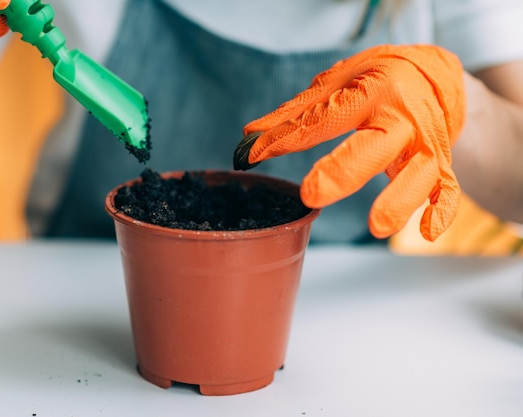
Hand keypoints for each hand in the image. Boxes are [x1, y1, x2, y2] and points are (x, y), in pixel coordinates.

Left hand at [239, 45, 465, 240]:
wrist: (437, 74)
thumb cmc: (379, 76)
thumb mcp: (337, 80)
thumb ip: (296, 112)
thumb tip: (250, 134)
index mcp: (372, 91)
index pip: (322, 120)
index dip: (285, 139)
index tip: (252, 155)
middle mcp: (402, 117)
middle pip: (373, 147)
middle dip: (343, 172)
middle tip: (311, 194)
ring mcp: (427, 142)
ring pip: (419, 173)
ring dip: (399, 201)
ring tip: (376, 227)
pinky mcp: (443, 162)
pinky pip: (449, 189)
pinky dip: (441, 211)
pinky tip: (427, 233)